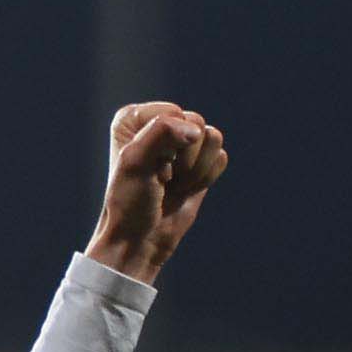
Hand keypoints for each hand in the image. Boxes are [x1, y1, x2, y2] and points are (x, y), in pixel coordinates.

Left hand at [85, 101, 228, 284]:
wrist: (140, 238)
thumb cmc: (130, 201)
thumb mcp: (134, 163)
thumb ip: (160, 134)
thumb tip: (196, 131)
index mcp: (134, 118)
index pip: (174, 113)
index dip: (166, 145)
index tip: (149, 168)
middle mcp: (159, 124)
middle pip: (197, 123)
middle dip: (184, 158)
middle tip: (162, 178)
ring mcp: (182, 143)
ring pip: (213, 138)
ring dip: (195, 168)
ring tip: (173, 183)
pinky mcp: (201, 161)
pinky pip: (221, 158)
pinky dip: (205, 178)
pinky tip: (185, 189)